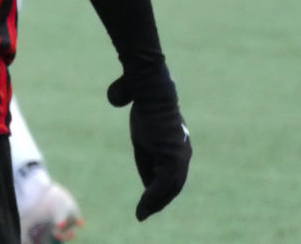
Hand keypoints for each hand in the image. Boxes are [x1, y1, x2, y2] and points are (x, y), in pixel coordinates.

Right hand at [107, 72, 190, 219]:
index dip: (159, 188)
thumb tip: (118, 108)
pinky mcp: (173, 158)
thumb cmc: (144, 96)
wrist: (150, 87)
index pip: (169, 173)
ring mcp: (179, 156)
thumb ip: (138, 135)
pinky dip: (154, 198)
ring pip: (170, 187)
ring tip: (143, 213)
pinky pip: (164, 184)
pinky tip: (144, 207)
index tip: (147, 200)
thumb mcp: (139, 118)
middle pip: (173, 184)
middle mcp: (182, 152)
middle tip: (144, 213)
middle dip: (159, 200)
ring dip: (156, 202)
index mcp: (176, 145)